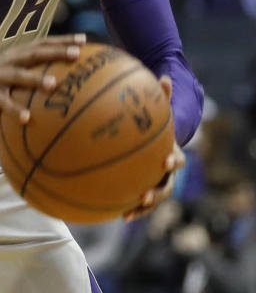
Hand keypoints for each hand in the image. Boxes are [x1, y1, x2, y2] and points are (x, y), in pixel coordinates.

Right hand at [0, 35, 86, 122]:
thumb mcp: (14, 75)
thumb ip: (35, 74)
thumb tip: (69, 82)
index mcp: (17, 55)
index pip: (43, 44)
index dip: (63, 40)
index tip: (84, 40)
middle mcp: (8, 62)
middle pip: (34, 54)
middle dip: (55, 52)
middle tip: (76, 54)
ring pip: (19, 76)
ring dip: (36, 79)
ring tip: (53, 84)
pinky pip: (3, 103)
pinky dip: (15, 110)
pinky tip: (27, 118)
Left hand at [123, 76, 184, 221]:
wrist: (155, 142)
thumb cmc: (155, 125)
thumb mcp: (158, 111)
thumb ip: (160, 99)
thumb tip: (164, 78)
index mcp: (170, 153)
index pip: (177, 159)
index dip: (173, 161)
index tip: (164, 162)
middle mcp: (165, 173)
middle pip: (167, 187)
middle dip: (158, 193)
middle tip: (146, 195)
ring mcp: (155, 184)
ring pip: (153, 201)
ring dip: (143, 208)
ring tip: (128, 213)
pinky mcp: (143, 190)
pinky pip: (136, 202)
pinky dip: (128, 208)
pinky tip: (115, 214)